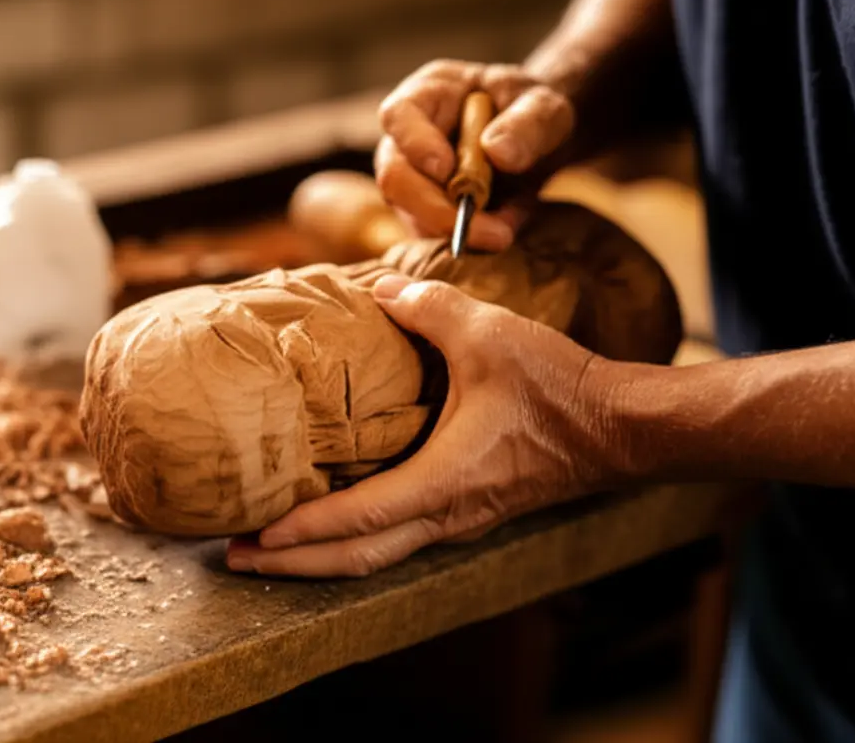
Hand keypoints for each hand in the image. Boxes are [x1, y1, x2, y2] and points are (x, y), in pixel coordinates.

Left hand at [225, 273, 621, 577]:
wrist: (618, 428)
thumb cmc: (557, 387)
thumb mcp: (489, 334)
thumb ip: (427, 309)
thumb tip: (378, 290)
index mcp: (444, 482)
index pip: (359, 519)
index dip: (304, 529)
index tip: (255, 535)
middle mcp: (445, 515)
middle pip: (356, 559)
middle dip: (292, 564)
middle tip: (235, 559)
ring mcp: (457, 521)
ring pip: (376, 557)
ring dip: (319, 557)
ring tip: (269, 550)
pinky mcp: (466, 511)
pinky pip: (397, 540)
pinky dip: (352, 541)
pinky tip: (330, 522)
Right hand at [374, 59, 575, 251]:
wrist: (538, 141)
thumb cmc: (533, 110)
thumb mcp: (546, 107)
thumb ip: (529, 123)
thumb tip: (498, 152)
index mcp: (428, 95)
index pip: (399, 115)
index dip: (416, 144)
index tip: (448, 170)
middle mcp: (407, 139)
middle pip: (396, 178)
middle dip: (440, 212)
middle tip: (494, 233)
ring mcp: (411, 179)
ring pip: (413, 216)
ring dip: (462, 231)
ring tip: (510, 225)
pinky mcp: (424, 212)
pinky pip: (434, 236)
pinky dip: (471, 240)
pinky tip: (505, 226)